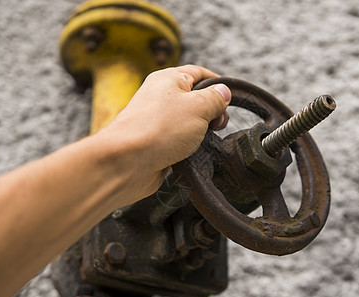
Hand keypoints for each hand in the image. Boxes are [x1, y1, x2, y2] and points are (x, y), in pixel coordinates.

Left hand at [98, 65, 231, 202]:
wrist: (126, 162)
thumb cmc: (158, 129)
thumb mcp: (198, 107)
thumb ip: (215, 98)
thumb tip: (223, 92)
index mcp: (168, 79)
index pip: (199, 73)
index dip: (218, 83)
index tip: (232, 97)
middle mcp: (161, 97)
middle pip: (196, 98)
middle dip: (213, 111)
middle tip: (218, 124)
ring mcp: (158, 121)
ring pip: (190, 122)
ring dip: (202, 131)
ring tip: (204, 140)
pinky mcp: (157, 142)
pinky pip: (181, 140)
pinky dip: (190, 146)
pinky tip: (194, 153)